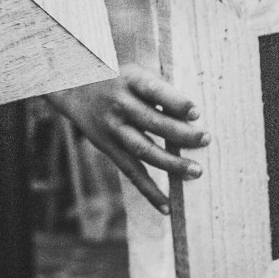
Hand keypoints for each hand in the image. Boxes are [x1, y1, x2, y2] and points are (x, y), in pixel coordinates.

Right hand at [50, 65, 206, 213]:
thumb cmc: (117, 77)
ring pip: (143, 150)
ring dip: (171, 163)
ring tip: (195, 171)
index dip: (175, 102)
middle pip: (152, 122)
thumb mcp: (135, 71)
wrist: (72, 86)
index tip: (196, 112)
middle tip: (205, 139)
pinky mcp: (108, 147)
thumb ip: (159, 89)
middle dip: (181, 134)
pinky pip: (131, 171)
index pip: (154, 91)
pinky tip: (166, 206)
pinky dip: (149, 190)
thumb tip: (192, 115)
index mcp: (129, 80)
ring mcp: (112, 128)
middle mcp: (119, 105)